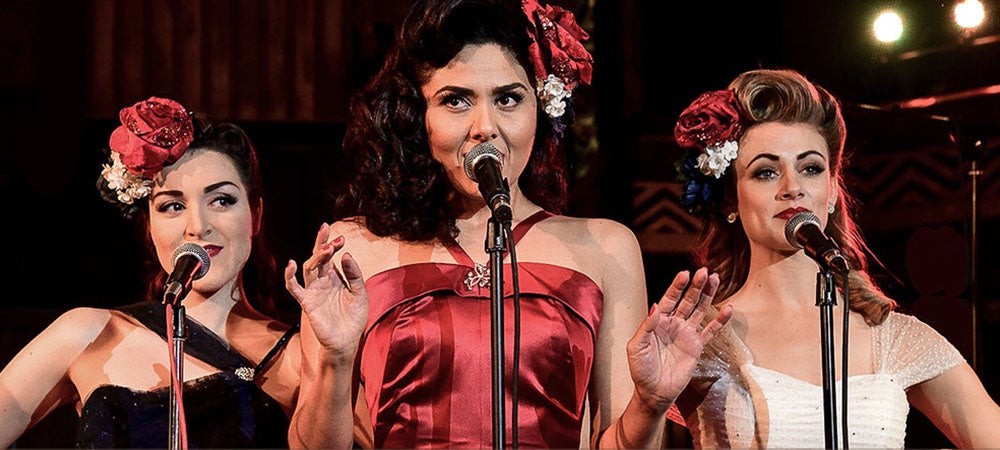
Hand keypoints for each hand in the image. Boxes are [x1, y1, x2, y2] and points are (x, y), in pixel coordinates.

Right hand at [284, 224, 368, 365]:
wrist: (346, 341)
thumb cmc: (354, 318)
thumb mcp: (360, 293)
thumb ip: (354, 275)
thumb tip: (345, 255)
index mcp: (335, 277)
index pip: (330, 256)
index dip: (333, 244)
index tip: (341, 238)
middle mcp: (322, 281)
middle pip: (317, 257)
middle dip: (322, 243)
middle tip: (327, 229)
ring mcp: (313, 291)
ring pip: (309, 268)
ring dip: (316, 257)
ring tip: (326, 249)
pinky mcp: (307, 302)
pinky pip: (294, 288)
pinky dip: (290, 276)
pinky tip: (291, 264)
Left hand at [625, 267, 732, 412]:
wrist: (654, 392)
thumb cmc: (641, 370)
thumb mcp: (636, 347)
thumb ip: (647, 327)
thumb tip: (656, 306)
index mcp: (658, 321)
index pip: (669, 299)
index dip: (677, 287)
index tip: (685, 273)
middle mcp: (673, 324)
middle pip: (687, 300)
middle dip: (695, 286)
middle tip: (704, 272)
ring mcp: (686, 334)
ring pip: (700, 310)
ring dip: (707, 295)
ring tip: (715, 279)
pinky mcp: (697, 347)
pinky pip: (710, 331)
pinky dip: (720, 321)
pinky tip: (728, 308)